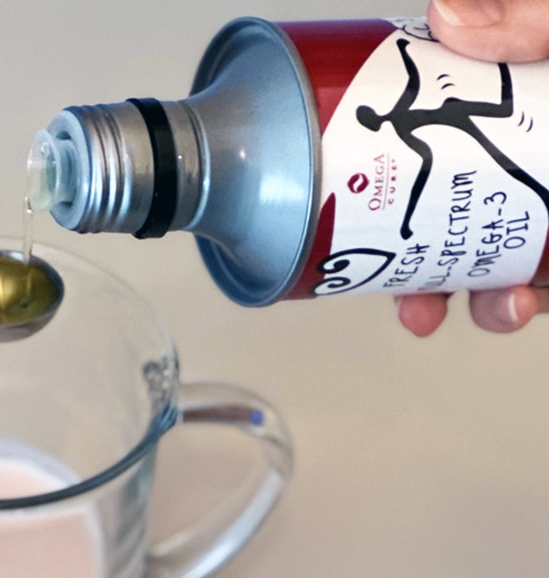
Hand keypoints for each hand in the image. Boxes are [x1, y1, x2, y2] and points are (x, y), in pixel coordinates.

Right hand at [397, 0, 548, 335]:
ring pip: (508, 253)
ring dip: (480, 294)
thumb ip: (541, 17)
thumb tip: (449, 16)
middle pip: (465, 205)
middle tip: (409, 292)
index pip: (450, 121)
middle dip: (426, 262)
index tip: (366, 190)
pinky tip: (524, 304)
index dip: (398, 159)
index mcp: (539, 95)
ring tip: (485, 307)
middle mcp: (547, 151)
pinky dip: (531, 299)